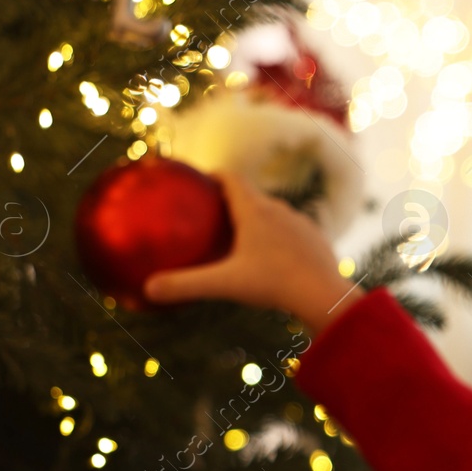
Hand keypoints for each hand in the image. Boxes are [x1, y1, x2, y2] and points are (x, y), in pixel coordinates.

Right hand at [141, 170, 364, 334]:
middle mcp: (279, 209)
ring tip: (243, 237)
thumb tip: (147, 290)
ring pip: (274, 214)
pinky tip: (274, 257)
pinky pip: (293, 232)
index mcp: (254, 210)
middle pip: (251, 195)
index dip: (214, 175)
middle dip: (232, 200)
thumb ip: (185, 285)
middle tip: (214, 213)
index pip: (231, 179)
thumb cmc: (273, 285)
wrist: (325, 295)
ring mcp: (301, 223)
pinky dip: (279, 238)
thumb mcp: (224, 284)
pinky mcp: (317, 240)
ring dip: (258, 219)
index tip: (201, 180)